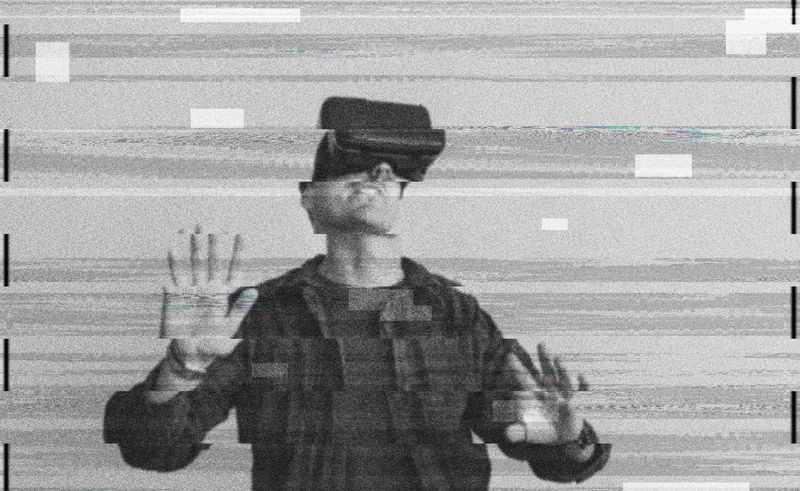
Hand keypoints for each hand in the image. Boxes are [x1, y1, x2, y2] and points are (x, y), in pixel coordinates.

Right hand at [159, 224, 257, 368]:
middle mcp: (211, 287)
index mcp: (226, 294)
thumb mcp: (230, 328)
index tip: (241, 233)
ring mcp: (194, 288)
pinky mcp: (178, 295)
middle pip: (212, 260)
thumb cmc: (215, 343)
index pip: (234, 269)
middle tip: (210, 222)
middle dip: (212, 242)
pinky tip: (174, 244)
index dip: (238, 252)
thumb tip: (255, 290)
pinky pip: (176, 274)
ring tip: (192, 227)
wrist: (192, 355)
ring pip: (194, 263)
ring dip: (193, 245)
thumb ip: (240, 309)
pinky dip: (175, 260)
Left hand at [504, 343, 589, 444]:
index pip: (524, 380)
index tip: (509, 356)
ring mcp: (562, 394)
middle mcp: (548, 390)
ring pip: (562, 378)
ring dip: (561, 369)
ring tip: (557, 358)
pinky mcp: (574, 401)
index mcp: (534, 395)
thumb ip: (518, 432)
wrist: (561, 436)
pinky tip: (582, 378)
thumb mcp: (529, 432)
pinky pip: (580, 392)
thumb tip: (507, 434)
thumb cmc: (542, 429)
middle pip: (546, 372)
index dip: (517, 369)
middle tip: (541, 343)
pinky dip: (582, 385)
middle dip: (544, 359)